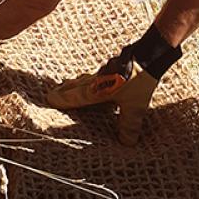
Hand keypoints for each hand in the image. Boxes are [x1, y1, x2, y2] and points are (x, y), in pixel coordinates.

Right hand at [45, 24, 181, 142]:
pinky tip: (94, 79)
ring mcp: (104, 71)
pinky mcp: (113, 66)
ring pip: (84, 79)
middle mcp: (97, 80)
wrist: (149, 55)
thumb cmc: (139, 80)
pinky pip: (95, 75)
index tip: (49, 100)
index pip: (75, 97)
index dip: (62, 100)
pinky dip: (88, 79)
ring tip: (67, 85)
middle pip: (75, 86)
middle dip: (63, 90)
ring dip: (74, 83)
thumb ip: (129, 125)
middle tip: (51, 93)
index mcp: (97, 90)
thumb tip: (126, 143)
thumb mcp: (135, 107)